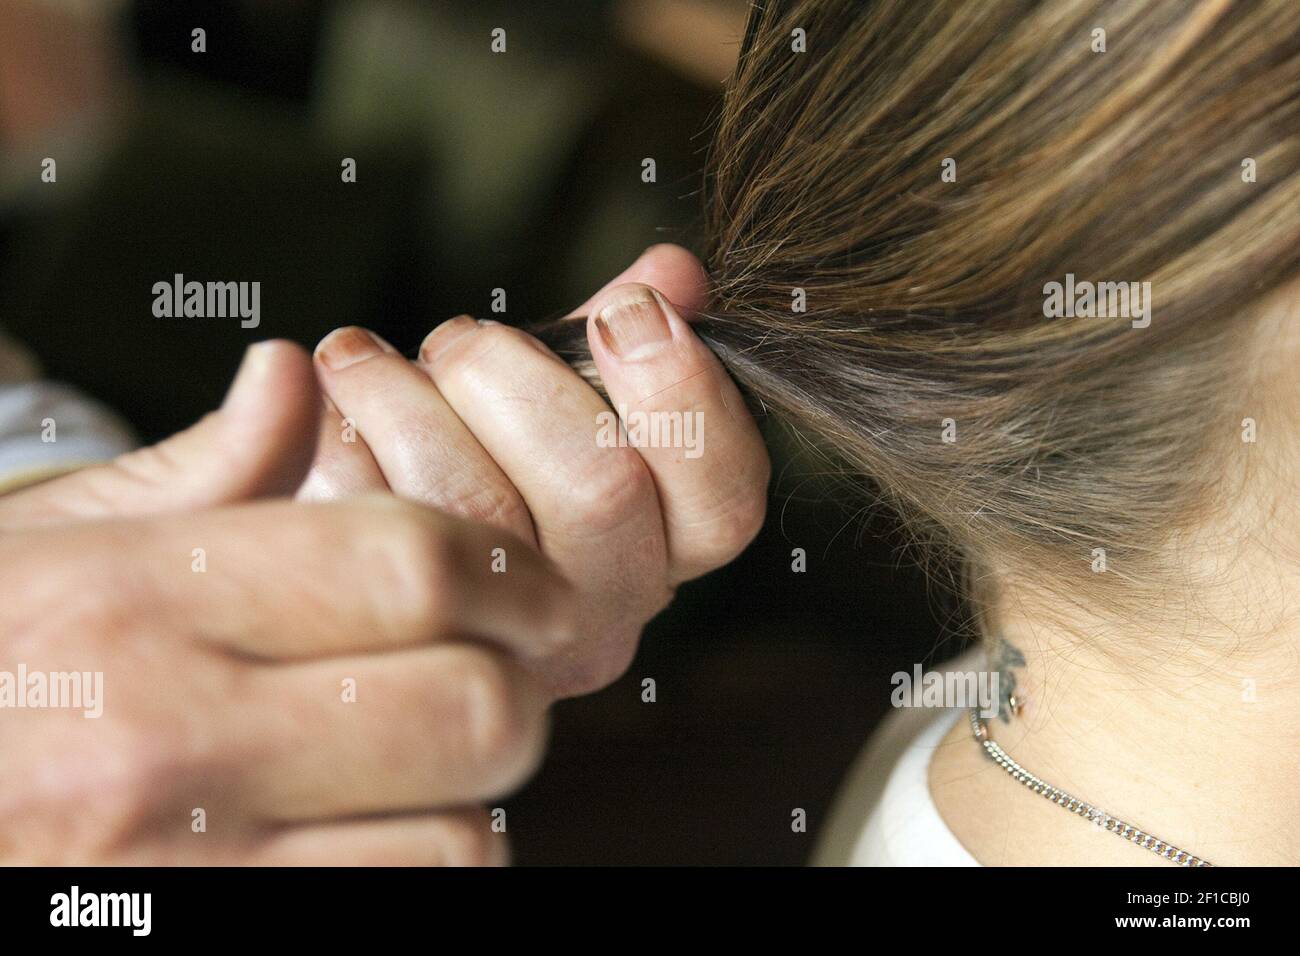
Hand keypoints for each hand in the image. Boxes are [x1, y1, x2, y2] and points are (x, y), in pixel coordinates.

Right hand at [0, 343, 575, 863]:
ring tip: (430, 769)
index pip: (408, 562)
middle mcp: (163, 737)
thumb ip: (194, 469)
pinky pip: (393, 914)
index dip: (511, 570)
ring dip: (474, 799)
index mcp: (137, 600)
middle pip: (468, 705)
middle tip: (496, 677)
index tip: (534, 588)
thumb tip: (294, 375)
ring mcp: (180, 874)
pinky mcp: (198, 950)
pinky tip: (375, 837)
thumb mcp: (43, 545)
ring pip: (456, 838)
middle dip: (516, 689)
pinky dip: (418, 873)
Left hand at [299, 245, 770, 695]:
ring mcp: (508, 640)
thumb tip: (677, 271)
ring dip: (409, 398)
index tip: (623, 310)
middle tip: (454, 338)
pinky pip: (377, 523)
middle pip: (603, 487)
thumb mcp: (545, 389)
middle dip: (514, 376)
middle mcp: (603, 612)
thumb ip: (612, 335)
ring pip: (480, 505)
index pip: (724, 502)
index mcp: (662, 549)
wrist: (329, 553)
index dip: (685, 395)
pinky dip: (343, 442)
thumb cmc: (458, 451)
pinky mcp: (402, 640)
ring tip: (360, 359)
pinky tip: (327, 417)